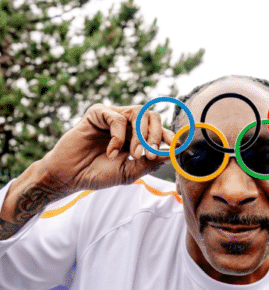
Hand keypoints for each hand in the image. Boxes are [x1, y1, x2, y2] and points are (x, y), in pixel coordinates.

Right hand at [41, 104, 173, 191]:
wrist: (70, 176)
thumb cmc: (98, 174)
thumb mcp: (129, 172)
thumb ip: (149, 163)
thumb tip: (171, 153)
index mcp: (136, 136)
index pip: (158, 130)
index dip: (169, 135)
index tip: (176, 145)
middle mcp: (127, 124)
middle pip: (152, 116)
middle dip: (155, 135)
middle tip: (149, 154)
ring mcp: (113, 116)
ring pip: (139, 113)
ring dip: (140, 135)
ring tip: (133, 154)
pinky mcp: (97, 113)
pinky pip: (117, 118)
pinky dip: (118, 136)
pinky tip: (111, 151)